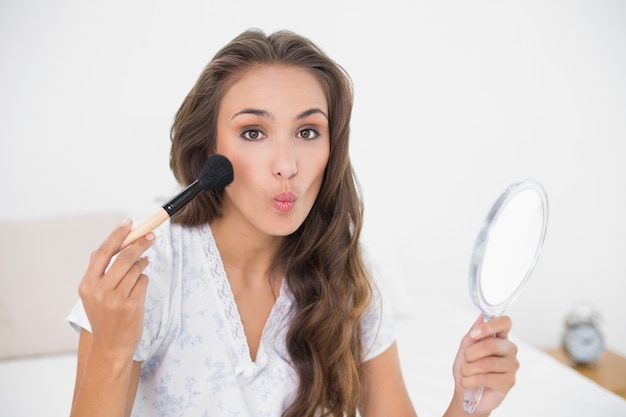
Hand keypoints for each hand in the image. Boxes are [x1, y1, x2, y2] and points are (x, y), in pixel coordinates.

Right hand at [78, 218, 154, 361]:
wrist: (111, 346)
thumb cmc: (105, 316)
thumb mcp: (93, 294)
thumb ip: (100, 270)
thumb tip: (114, 242)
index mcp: (87, 285)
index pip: (102, 252)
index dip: (117, 235)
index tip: (129, 222)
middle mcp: (100, 291)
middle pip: (124, 257)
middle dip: (140, 243)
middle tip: (151, 235)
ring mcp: (116, 299)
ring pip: (137, 268)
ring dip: (143, 263)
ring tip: (143, 265)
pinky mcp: (132, 305)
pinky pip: (144, 281)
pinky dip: (144, 279)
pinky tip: (139, 288)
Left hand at [452, 314, 518, 414]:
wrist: (465, 392)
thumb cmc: (467, 368)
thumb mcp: (466, 347)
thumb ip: (474, 332)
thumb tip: (483, 315)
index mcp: (500, 337)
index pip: (505, 322)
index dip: (489, 326)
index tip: (474, 335)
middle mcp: (509, 349)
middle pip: (492, 344)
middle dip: (471, 353)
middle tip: (466, 359)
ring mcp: (511, 365)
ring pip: (487, 363)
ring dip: (469, 369)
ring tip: (466, 373)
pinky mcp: (509, 381)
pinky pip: (487, 377)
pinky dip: (471, 380)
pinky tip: (468, 382)